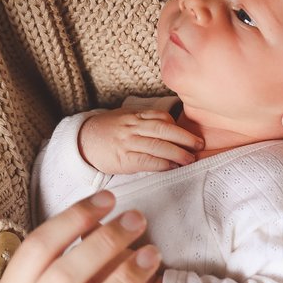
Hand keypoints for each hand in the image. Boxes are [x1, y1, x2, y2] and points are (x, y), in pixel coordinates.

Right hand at [79, 107, 200, 172]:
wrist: (82, 141)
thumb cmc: (107, 131)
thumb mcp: (125, 119)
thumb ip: (146, 121)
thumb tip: (171, 128)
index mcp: (135, 115)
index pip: (162, 117)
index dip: (178, 126)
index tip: (191, 135)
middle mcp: (133, 127)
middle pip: (164, 129)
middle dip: (185, 137)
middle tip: (200, 144)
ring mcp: (128, 142)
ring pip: (158, 145)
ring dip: (178, 152)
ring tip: (191, 159)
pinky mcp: (123, 159)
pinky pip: (147, 160)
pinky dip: (162, 164)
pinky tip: (172, 167)